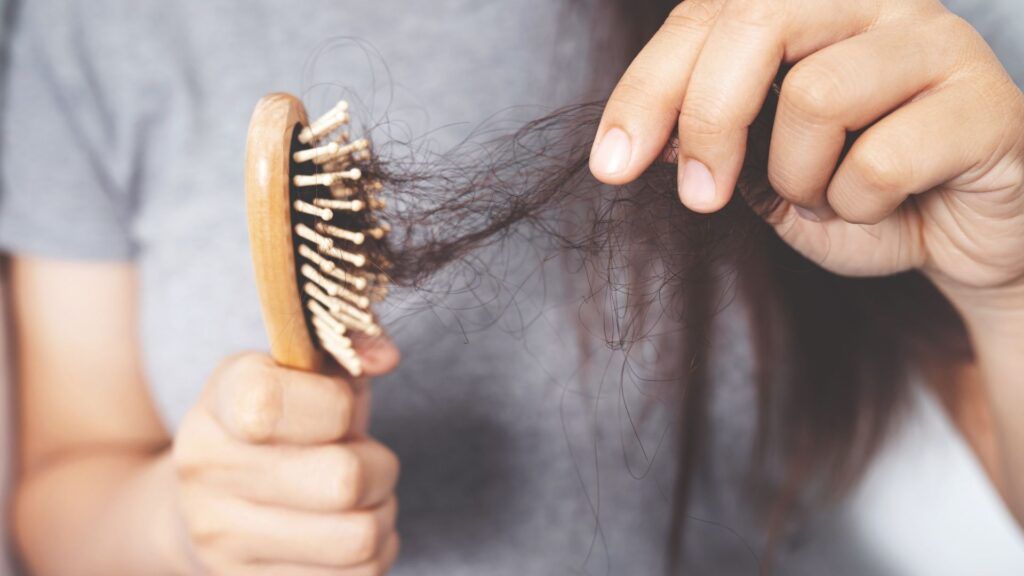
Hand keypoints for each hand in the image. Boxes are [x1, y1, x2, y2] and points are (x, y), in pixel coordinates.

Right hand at [171, 341, 400, 575]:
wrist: (204, 504)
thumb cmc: (282, 426)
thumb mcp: (306, 373)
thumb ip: (348, 350)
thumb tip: (385, 357)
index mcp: (222, 401)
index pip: (272, 404)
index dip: (336, 407)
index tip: (338, 409)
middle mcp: (207, 470)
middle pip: (342, 480)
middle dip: (381, 466)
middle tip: (367, 459)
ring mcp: (222, 539)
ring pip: (359, 538)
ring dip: (382, 514)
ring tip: (362, 498)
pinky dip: (375, 553)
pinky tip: (348, 531)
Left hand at [591, 0, 1023, 321]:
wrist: (958, 237)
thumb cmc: (855, 192)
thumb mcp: (761, 169)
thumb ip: (712, 138)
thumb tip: (643, 138)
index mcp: (809, 5)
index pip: (706, 16)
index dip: (646, 89)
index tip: (611, 165)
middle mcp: (872, 0)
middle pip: (756, 23)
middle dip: (708, 119)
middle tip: (701, 198)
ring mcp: (933, 40)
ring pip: (817, 95)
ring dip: (800, 178)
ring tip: (830, 196)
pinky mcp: (985, 99)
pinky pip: (880, 160)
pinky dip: (860, 208)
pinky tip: (890, 205)